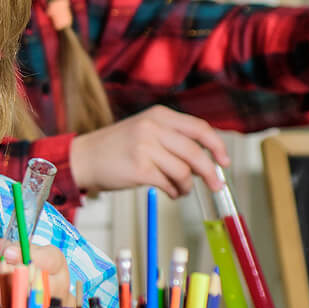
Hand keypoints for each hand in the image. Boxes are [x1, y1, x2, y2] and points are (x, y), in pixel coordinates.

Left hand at [0, 241, 71, 307]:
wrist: (51, 306)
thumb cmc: (42, 275)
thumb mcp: (38, 255)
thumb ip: (20, 248)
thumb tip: (1, 247)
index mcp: (59, 271)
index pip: (48, 261)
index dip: (25, 256)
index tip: (6, 252)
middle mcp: (54, 293)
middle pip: (32, 284)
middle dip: (7, 272)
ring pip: (17, 303)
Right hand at [66, 105, 228, 198]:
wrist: (84, 158)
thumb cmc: (115, 148)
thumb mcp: (145, 130)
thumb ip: (173, 138)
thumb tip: (206, 160)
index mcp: (159, 115)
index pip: (199, 128)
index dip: (217, 145)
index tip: (225, 160)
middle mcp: (153, 127)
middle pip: (195, 151)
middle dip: (210, 171)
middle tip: (216, 184)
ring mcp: (145, 148)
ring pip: (183, 171)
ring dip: (187, 186)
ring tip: (182, 190)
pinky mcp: (138, 169)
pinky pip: (168, 184)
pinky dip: (174, 191)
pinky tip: (171, 192)